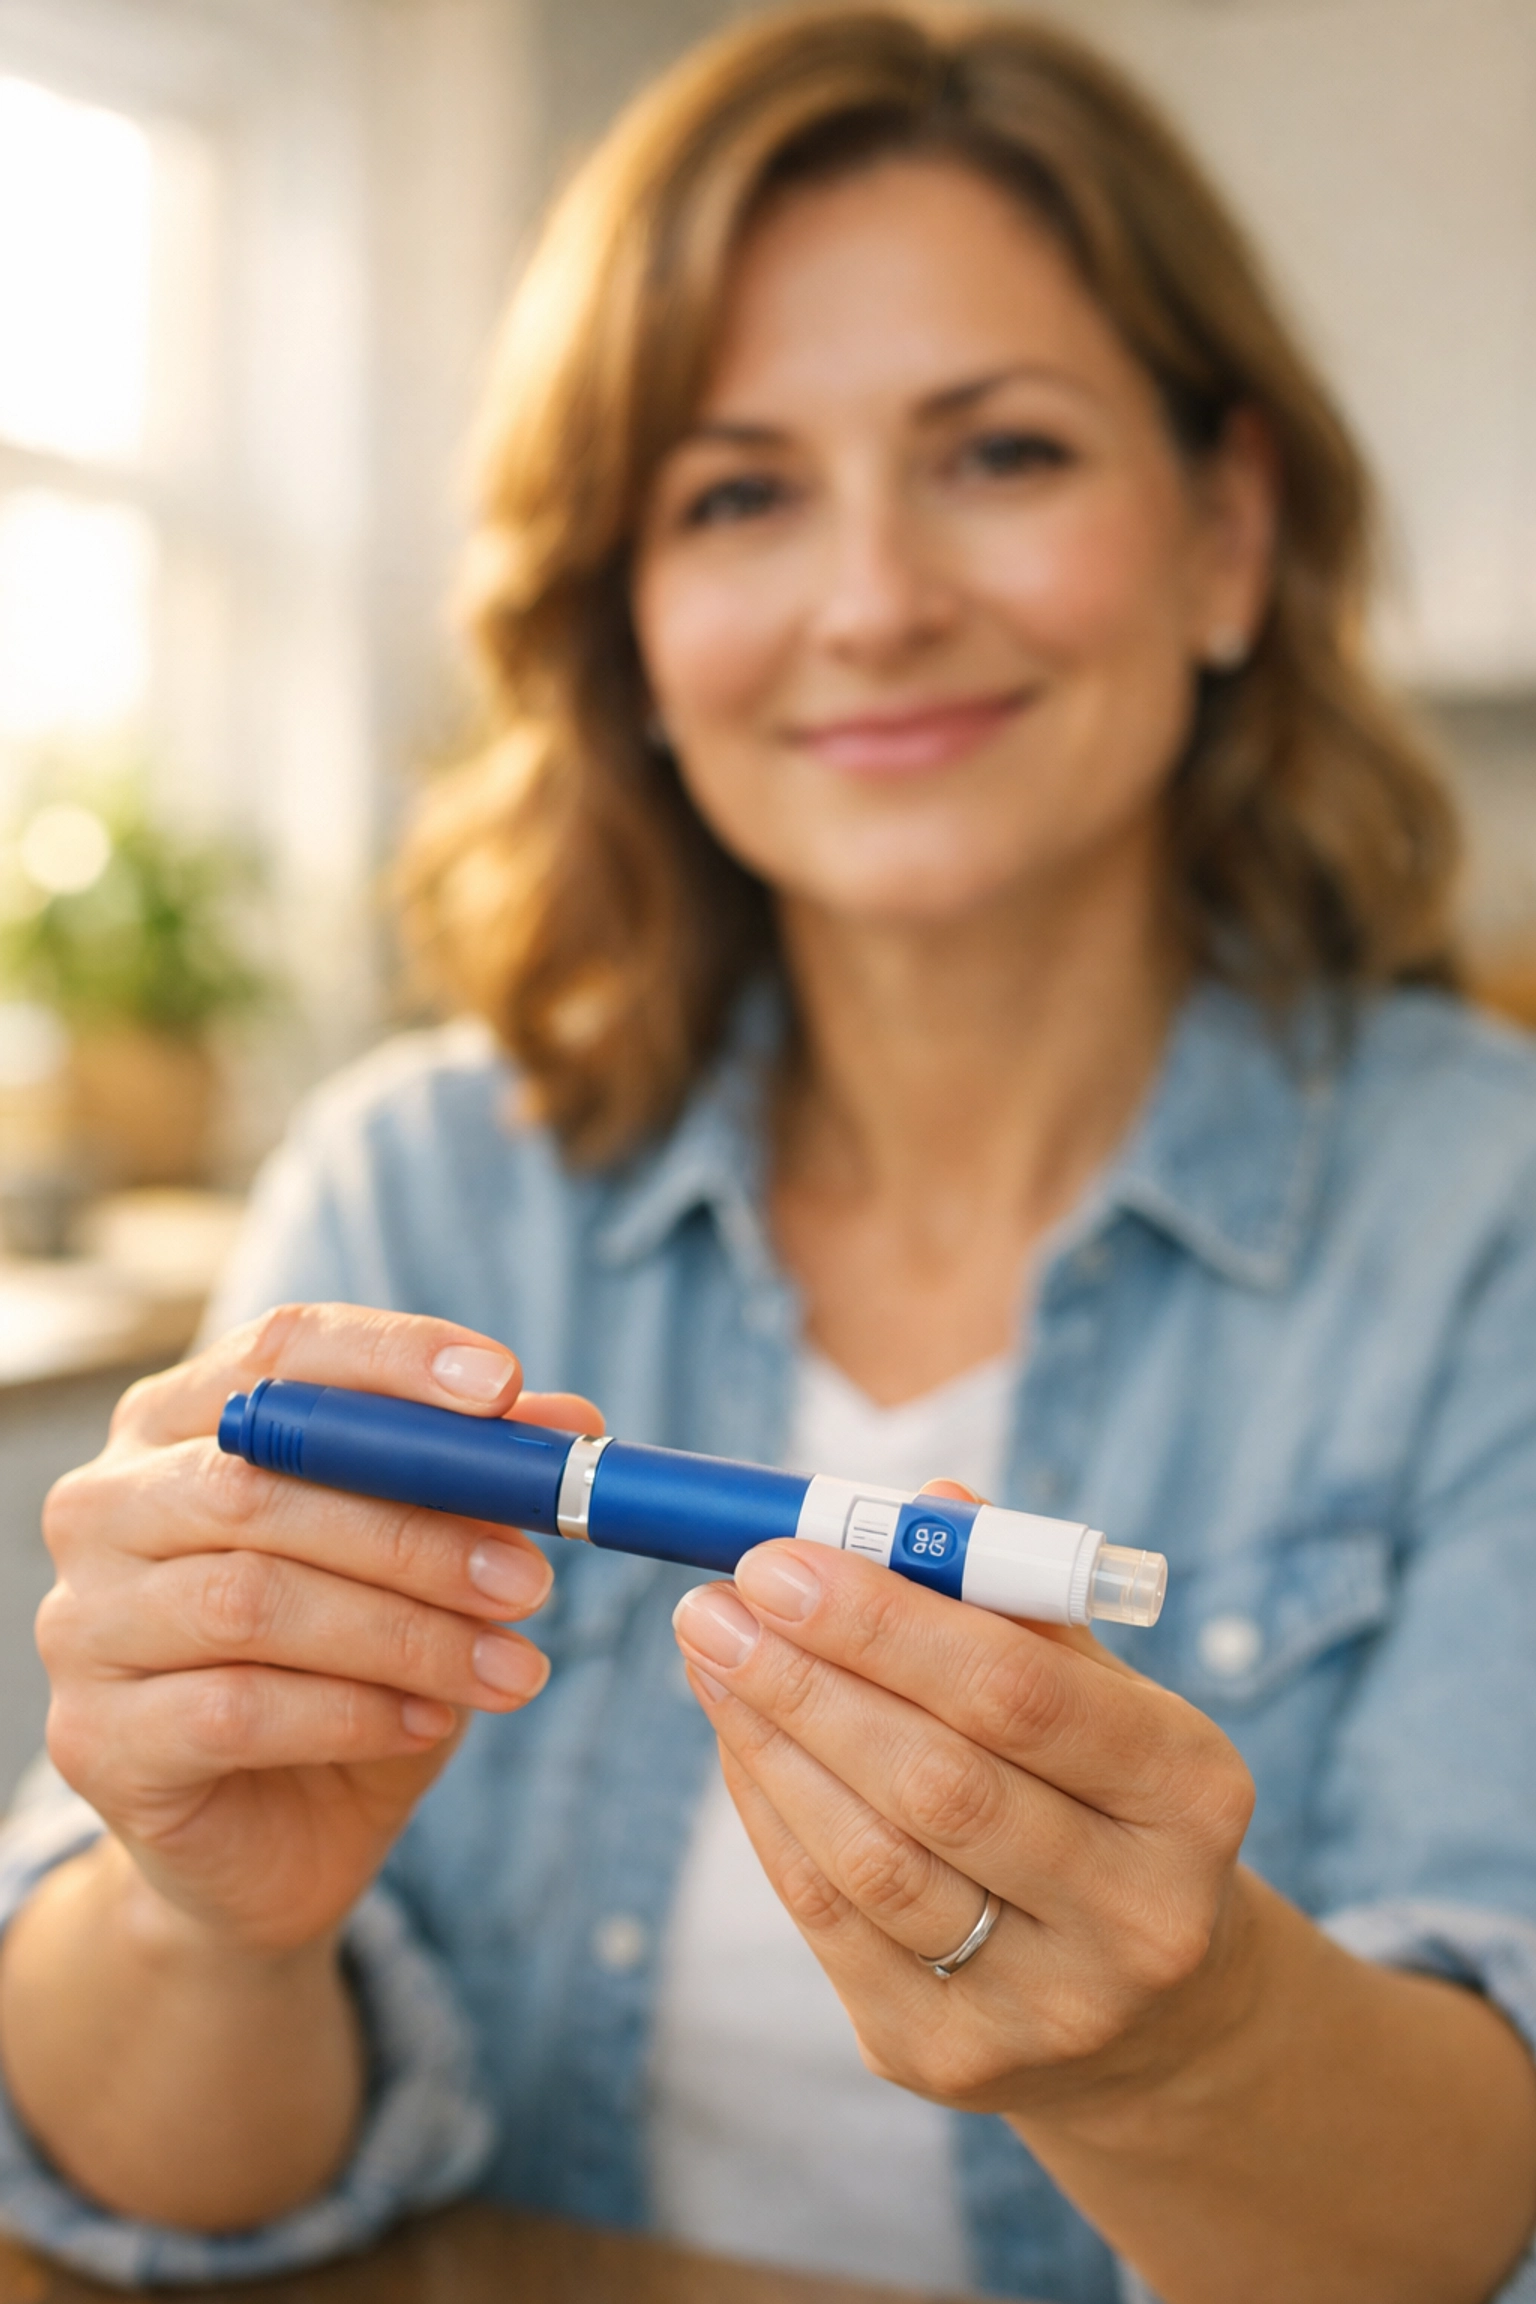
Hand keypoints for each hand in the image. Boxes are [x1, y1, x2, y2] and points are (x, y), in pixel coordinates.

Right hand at [37, 1303, 598, 1956]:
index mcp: (176, 1424)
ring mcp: (83, 1622)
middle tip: (532, 1577)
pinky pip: (235, 1708)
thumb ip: (474, 1482)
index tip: (507, 1389)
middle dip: (416, 1529)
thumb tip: (567, 1424)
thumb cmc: (346, 1669)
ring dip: (405, 1632)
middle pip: (260, 1483)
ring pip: (252, 1600)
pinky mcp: (94, 1737)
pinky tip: (431, 1723)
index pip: (277, 1353)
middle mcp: (106, 1504)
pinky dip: (355, 1713)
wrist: (270, 1841)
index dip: (392, 1362)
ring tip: (510, 1666)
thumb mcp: (423, 1562)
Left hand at [670, 1487, 1255, 2121]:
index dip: (885, 1623)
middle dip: (806, 1679)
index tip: (777, 1558)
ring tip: (711, 1654)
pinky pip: (830, 1923)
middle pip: (937, 1781)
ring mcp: (1049, 2008)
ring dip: (770, 1742)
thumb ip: (1013, 1604)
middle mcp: (1138, 1914)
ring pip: (871, 1859)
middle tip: (714, 1603)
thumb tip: (921, 1509)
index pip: (1019, 1693)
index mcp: (1194, 1792)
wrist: (1155, 2008)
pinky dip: (771, 1816)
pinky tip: (740, 1739)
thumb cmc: (1105, 1797)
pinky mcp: (953, 2060)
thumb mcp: (1104, 1697)